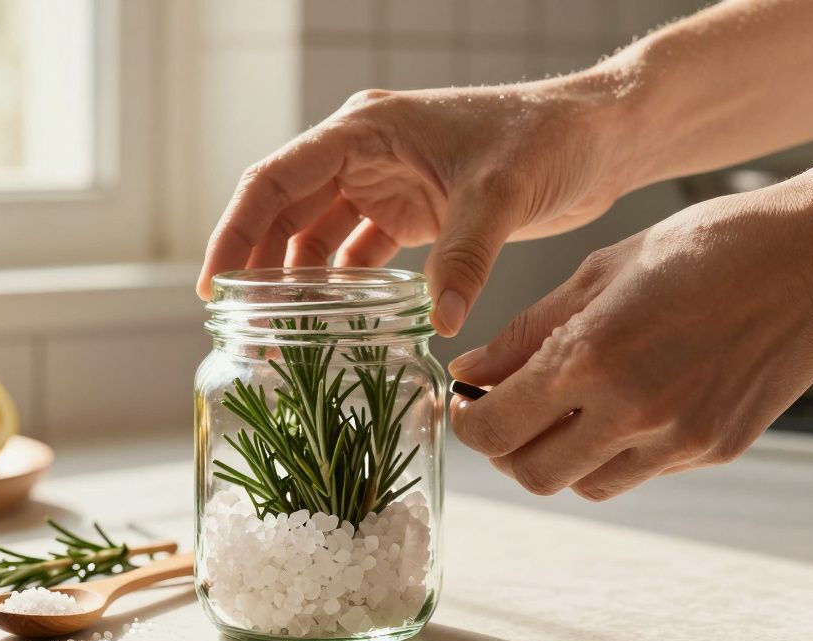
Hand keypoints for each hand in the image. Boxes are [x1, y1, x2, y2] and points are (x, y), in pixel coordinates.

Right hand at [196, 78, 638, 335]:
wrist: (598, 138)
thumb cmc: (549, 138)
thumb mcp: (501, 194)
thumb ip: (464, 256)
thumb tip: (439, 320)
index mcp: (365, 131)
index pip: (275, 180)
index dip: (236, 232)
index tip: (214, 285)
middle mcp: (363, 154)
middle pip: (285, 213)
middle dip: (259, 269)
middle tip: (246, 330)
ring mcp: (384, 183)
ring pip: (317, 237)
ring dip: (297, 284)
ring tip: (282, 338)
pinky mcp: (411, 212)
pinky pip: (357, 253)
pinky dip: (342, 288)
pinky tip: (333, 324)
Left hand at [448, 187, 812, 499]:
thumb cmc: (703, 246)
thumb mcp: (598, 273)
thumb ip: (526, 332)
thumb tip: (469, 371)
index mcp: (593, 356)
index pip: (496, 429)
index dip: (468, 423)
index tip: (467, 402)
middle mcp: (634, 410)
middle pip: (532, 474)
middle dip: (506, 449)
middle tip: (507, 410)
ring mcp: (680, 439)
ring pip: (584, 485)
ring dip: (559, 456)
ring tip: (566, 407)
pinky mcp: (715, 450)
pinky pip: (639, 473)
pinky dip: (612, 452)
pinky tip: (622, 405)